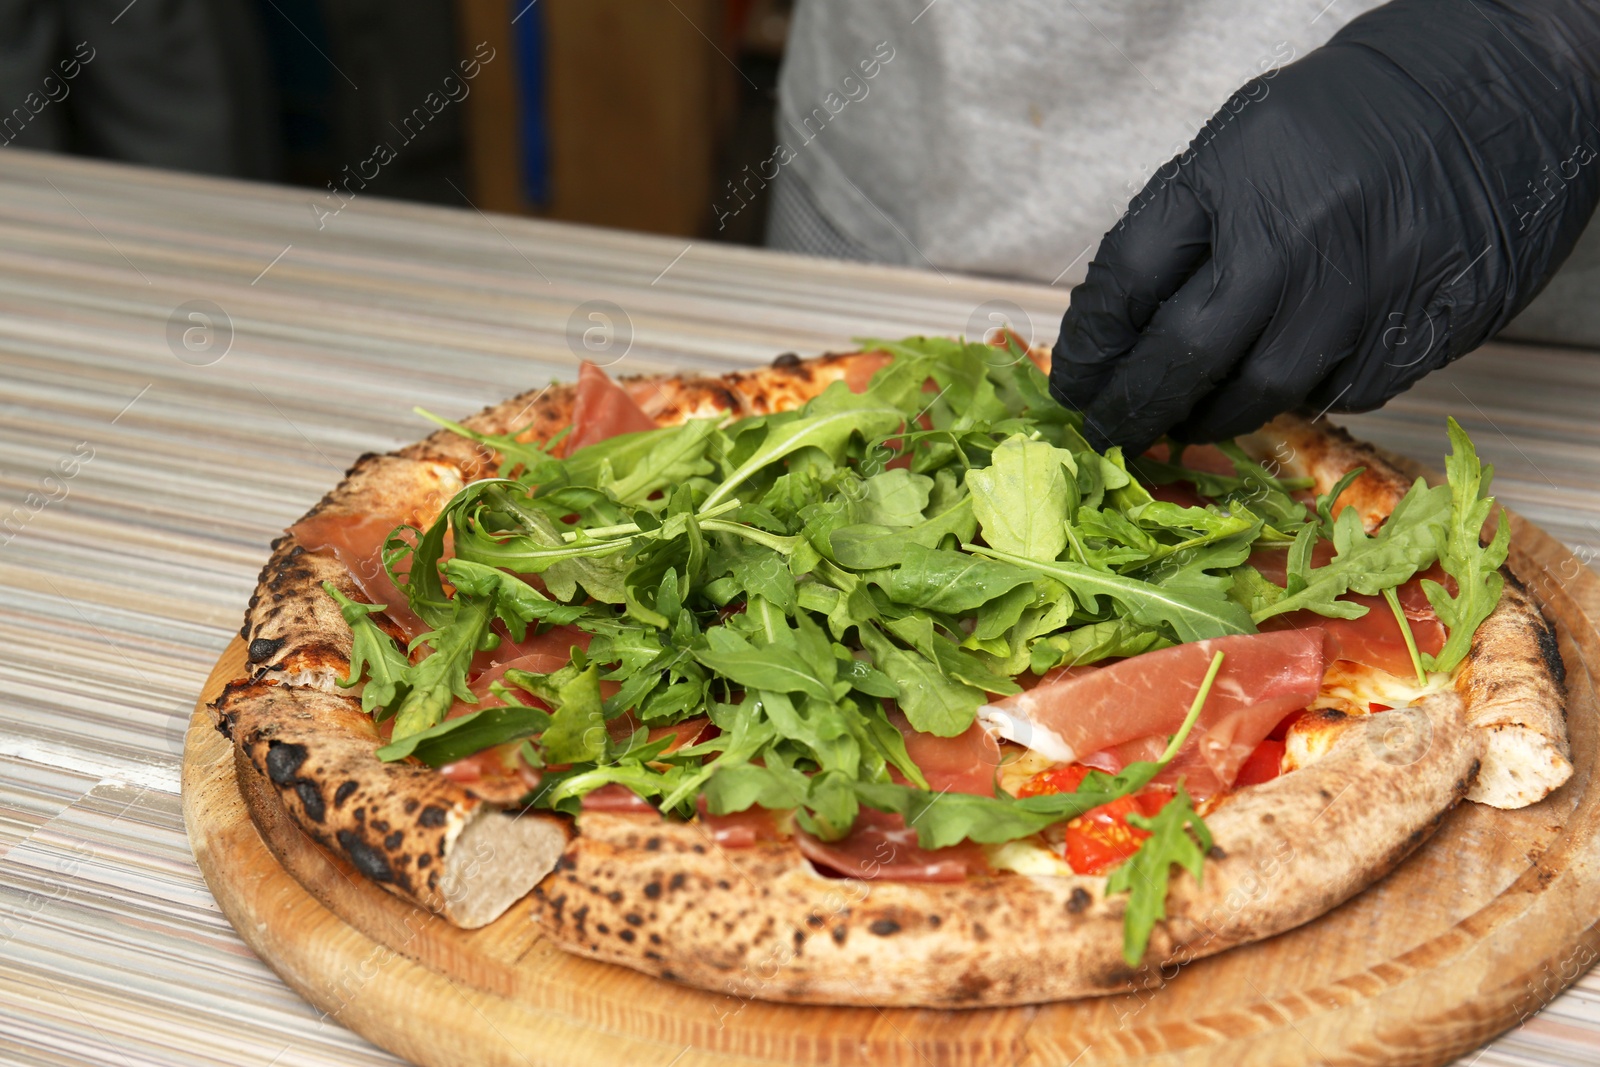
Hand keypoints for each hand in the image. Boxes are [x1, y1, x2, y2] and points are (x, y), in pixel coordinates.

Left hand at [1051, 0, 1599, 452]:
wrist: (1485, 97)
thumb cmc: (1341, 125)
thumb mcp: (1238, 148)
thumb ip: (1178, 230)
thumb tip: (1115, 331)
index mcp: (1233, 180)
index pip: (1127, 282)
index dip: (1090, 348)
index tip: (1074, 385)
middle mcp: (1293, 242)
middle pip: (1184, 356)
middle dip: (1135, 407)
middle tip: (1110, 432)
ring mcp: (1359, 293)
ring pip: (1261, 392)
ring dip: (1212, 418)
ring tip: (1188, 421)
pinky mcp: (1416, 331)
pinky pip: (1339, 391)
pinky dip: (1300, 395)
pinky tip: (1286, 376)